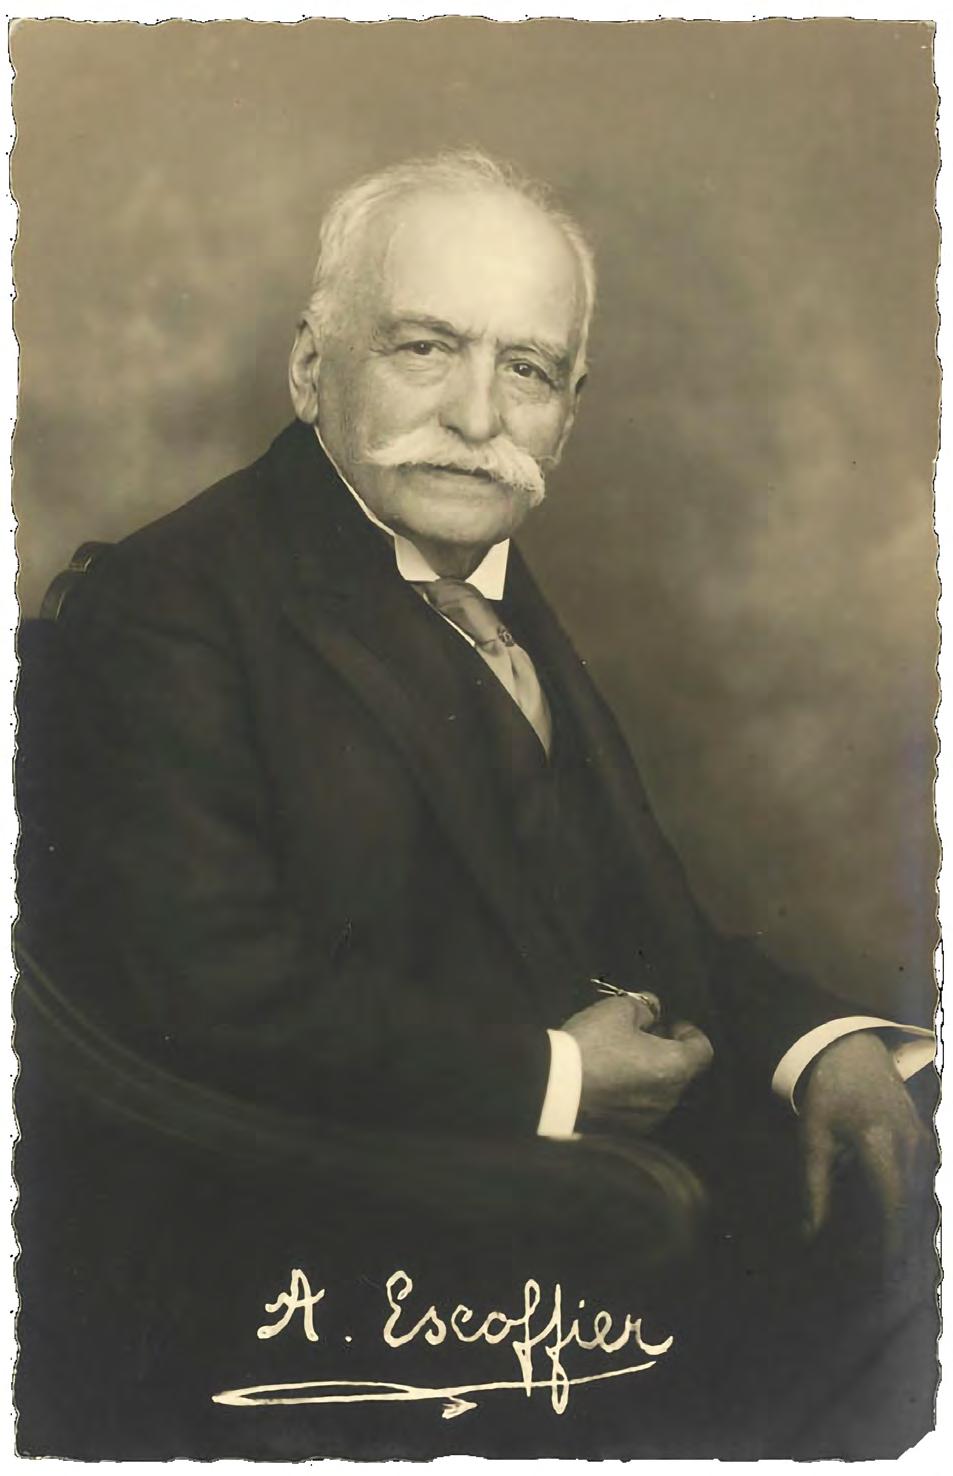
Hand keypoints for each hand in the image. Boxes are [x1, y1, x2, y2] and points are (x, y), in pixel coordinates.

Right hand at [561, 994, 713, 1131]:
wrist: (553, 1088)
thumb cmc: (592, 1044)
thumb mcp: (617, 1011)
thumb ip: (642, 1007)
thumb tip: (651, 1010)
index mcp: (675, 1067)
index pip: (702, 1050)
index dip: (690, 1033)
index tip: (669, 1023)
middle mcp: (668, 1098)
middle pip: (680, 1071)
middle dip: (666, 1051)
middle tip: (642, 1035)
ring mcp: (647, 1119)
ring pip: (658, 1091)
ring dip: (649, 1073)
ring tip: (621, 1057)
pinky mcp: (625, 1132)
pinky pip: (637, 1107)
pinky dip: (631, 1093)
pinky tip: (607, 1080)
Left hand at [800, 1031, 929, 1253]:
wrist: (852, 1051)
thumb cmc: (826, 1094)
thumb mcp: (813, 1138)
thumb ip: (814, 1188)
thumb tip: (810, 1235)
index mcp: (878, 1142)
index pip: (893, 1203)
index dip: (892, 1241)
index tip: (887, 1275)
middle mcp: (909, 1143)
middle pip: (912, 1205)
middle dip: (901, 1241)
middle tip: (885, 1277)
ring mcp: (922, 1140)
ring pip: (921, 1195)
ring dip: (908, 1225)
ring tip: (892, 1260)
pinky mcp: (925, 1139)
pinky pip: (922, 1180)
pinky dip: (911, 1204)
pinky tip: (896, 1225)